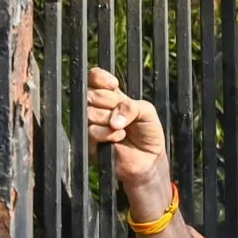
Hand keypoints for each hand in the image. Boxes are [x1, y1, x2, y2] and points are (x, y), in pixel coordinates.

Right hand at [87, 68, 174, 218]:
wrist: (149, 159)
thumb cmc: (148, 132)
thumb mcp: (147, 111)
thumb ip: (131, 106)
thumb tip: (113, 119)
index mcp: (110, 96)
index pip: (93, 78)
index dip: (100, 78)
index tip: (114, 85)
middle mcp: (98, 108)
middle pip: (91, 95)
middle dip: (111, 103)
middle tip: (123, 114)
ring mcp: (92, 125)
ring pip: (91, 113)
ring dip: (110, 119)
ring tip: (123, 128)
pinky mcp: (89, 142)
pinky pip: (92, 131)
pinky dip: (109, 133)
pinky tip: (118, 137)